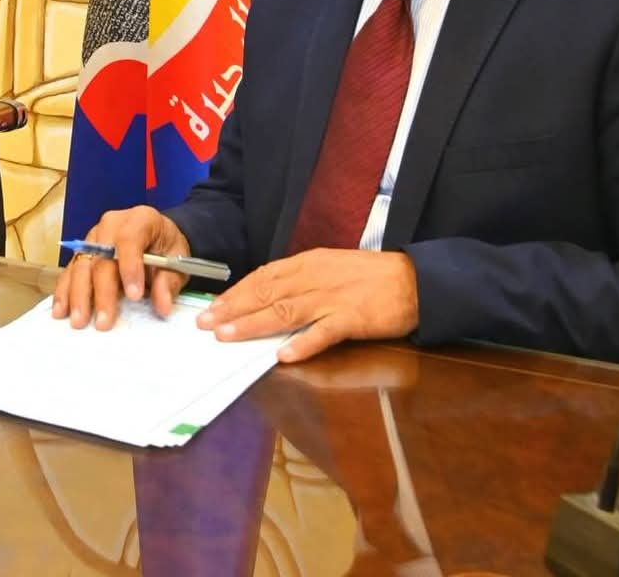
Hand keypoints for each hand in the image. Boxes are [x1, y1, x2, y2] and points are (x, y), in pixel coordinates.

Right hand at [51, 205, 190, 329]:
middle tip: (103, 322)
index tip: (134, 296)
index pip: (129, 239)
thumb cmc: (166, 247)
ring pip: (81, 264)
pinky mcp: (83, 251)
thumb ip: (169, 282)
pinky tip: (61, 311)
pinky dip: (65, 291)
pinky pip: (70, 270)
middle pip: (101, 257)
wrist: (157, 236)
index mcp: (139, 220)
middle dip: (102, 292)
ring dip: (78, 295)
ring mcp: (93, 237)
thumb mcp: (177, 261)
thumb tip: (162, 306)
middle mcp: (111, 224)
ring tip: (78, 321)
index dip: (130, 267)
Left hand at [199, 249, 418, 363]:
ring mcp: (333, 297)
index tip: (213, 307)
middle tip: (206, 324)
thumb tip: (270, 297)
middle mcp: (315, 277)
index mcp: (308, 263)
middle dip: (233, 309)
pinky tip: (284, 354)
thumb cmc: (370, 277)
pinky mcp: (353, 318)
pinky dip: (303, 343)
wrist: (413, 279)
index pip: (263, 277)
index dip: (236, 293)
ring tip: (229, 336)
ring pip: (286, 311)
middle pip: (267, 293)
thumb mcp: (330, 269)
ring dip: (254, 324)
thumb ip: (302, 281)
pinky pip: (324, 332)